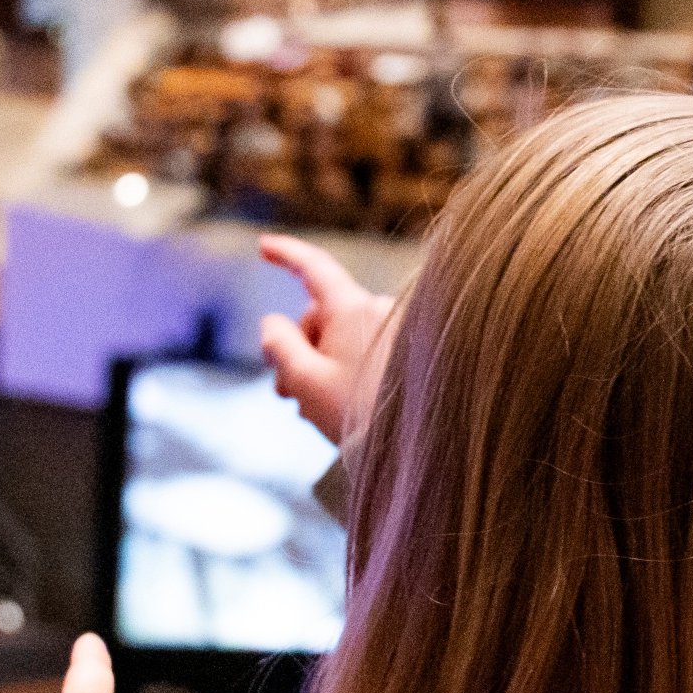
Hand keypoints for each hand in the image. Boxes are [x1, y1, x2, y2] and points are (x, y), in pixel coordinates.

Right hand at [257, 234, 393, 447]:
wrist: (427, 446)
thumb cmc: (362, 415)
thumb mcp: (305, 382)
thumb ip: (279, 347)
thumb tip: (271, 323)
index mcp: (354, 310)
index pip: (315, 269)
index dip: (287, 254)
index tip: (265, 245)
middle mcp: (380, 311)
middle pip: (322, 317)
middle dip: (298, 349)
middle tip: (285, 394)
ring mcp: (399, 332)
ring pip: (343, 339)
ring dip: (320, 367)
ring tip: (314, 409)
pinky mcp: (409, 354)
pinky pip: (366, 352)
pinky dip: (345, 372)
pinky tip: (339, 406)